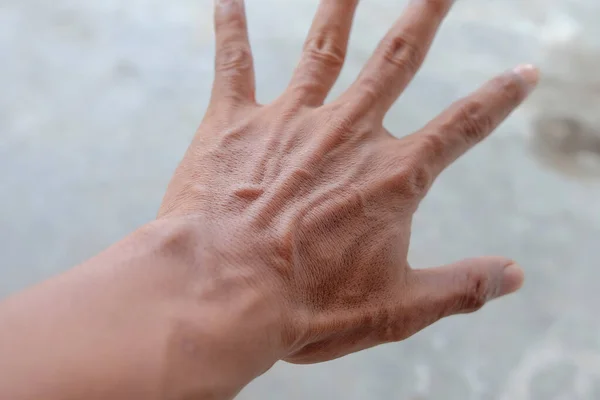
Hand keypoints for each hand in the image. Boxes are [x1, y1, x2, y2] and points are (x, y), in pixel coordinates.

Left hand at [159, 0, 535, 363]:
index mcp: (393, 177)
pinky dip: (232, 25)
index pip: (464, 126)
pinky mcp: (233, 123)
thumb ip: (460, 288)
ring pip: (325, 45)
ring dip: (344, 2)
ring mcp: (289, 121)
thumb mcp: (396, 309)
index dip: (498, 99)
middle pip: (398, 58)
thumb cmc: (306, 309)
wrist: (222, 297)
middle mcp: (347, 134)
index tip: (524, 72)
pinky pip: (234, 61)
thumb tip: (515, 278)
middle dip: (426, 15)